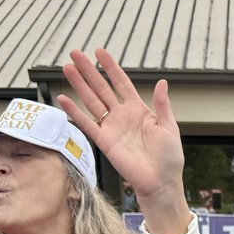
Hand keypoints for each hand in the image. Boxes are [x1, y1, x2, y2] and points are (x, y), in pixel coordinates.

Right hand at [57, 48, 189, 225]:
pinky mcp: (104, 142)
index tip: (100, 52)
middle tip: (75, 53)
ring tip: (67, 67)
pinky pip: (87, 124)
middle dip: (88, 70)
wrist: (161, 182)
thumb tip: (162, 82)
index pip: (122, 83)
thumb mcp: (169, 128)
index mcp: (139, 110)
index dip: (111, 68)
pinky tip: (63, 98)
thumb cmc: (169, 158)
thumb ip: (163, 105)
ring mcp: (112, 127)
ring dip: (79, 85)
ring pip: (91, 101)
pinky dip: (74, 112)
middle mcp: (122, 116)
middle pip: (101, 88)